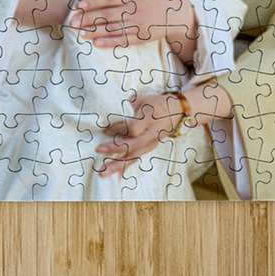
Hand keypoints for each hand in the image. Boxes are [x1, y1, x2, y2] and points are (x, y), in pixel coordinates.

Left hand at [71, 0, 194, 57]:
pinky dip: (110, 42)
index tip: (77, 5)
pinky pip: (123, 40)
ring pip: (113, 29)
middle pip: (108, 15)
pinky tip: (97, 43)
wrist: (173, 13)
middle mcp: (134, 10)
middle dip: (88, 19)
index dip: (93, 2)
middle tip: (72, 22)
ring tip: (80, 33)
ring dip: (95, 32)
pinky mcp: (140, 37)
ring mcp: (137, 25)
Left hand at [95, 82, 232, 175]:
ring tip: (102, 172)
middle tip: (98, 148)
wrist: (176, 112)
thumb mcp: (142, 99)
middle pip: (133, 145)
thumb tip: (106, 112)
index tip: (105, 129)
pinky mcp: (150, 148)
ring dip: (117, 165)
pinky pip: (137, 159)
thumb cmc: (155, 103)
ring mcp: (152, 142)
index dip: (118, 129)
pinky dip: (126, 168)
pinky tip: (116, 176)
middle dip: (115, 149)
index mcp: (150, 117)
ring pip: (134, 156)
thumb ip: (126, 106)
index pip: (133, 127)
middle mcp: (152, 133)